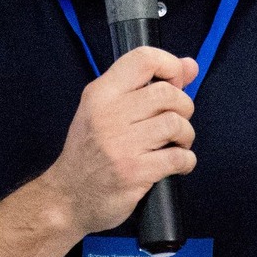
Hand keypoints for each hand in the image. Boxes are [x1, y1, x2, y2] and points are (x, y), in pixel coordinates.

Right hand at [42, 47, 198, 235]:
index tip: (175, 82)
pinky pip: (178, 157)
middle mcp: (109, 114)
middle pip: (167, 93)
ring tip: (176, 144)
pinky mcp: (134, 172)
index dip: (170, 66)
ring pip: (176, 123)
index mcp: (100, 94)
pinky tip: (176, 164)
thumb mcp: (104, 111)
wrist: (67, 198)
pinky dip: (186, 161)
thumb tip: (189, 66)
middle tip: (175, 122)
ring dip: (185, 135)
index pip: (143, 59)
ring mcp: (121, 144)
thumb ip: (146, 85)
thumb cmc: (88, 153)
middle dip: (183, 107)